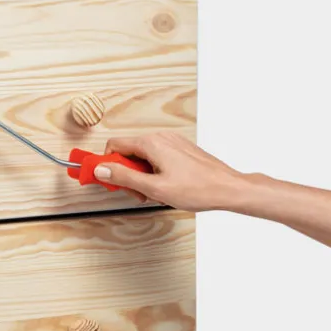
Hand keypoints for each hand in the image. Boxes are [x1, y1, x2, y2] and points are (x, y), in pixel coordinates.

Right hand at [95, 132, 250, 212]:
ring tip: (154, 192)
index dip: (106, 164)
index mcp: (151, 143)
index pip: (114, 146)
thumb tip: (102, 169)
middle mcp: (161, 138)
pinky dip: (154, 171)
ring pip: (142, 156)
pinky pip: (156, 157)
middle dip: (126, 173)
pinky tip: (164, 186)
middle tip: (136, 192)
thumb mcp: (154, 188)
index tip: (105, 178)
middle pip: (128, 151)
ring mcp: (172, 142)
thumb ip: (124, 177)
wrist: (229, 188)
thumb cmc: (198, 188)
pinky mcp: (180, 149)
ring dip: (141, 174)